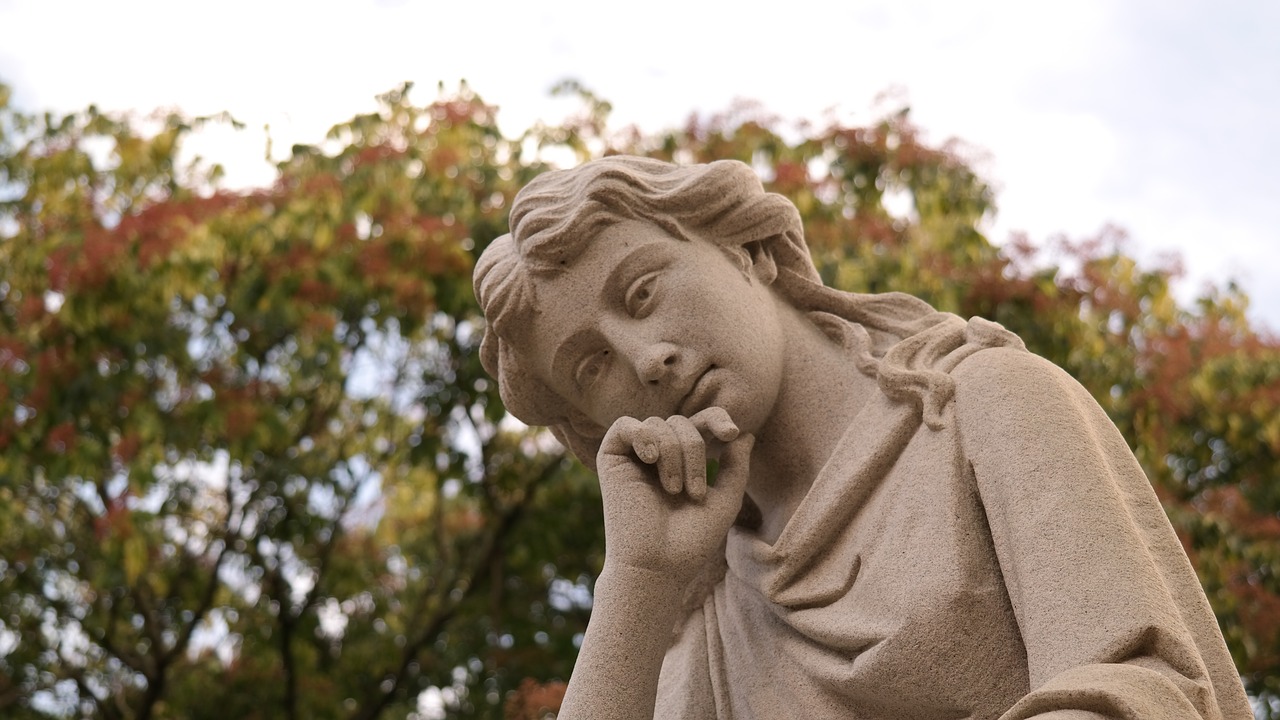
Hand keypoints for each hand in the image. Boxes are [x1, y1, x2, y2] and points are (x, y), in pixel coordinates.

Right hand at [596, 407, 754, 577]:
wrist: (657, 565)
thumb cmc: (691, 540)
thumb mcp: (725, 500)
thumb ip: (736, 466)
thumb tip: (746, 434)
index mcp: (682, 462)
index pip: (699, 423)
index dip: (716, 419)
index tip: (732, 433)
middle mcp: (657, 456)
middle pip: (681, 422)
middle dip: (695, 450)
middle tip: (694, 493)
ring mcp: (633, 457)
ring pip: (659, 424)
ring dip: (674, 454)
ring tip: (673, 490)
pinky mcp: (610, 460)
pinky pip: (625, 425)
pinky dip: (643, 436)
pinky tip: (652, 458)